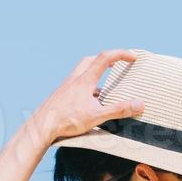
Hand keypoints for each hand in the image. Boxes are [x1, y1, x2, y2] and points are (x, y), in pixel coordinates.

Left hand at [28, 49, 145, 145]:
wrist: (41, 127)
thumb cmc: (67, 120)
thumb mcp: (97, 116)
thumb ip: (119, 110)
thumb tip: (140, 104)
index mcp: (85, 80)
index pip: (105, 58)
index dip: (121, 54)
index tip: (133, 57)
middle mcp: (74, 79)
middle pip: (91, 60)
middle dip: (106, 59)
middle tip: (117, 64)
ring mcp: (66, 87)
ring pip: (82, 73)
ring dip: (95, 73)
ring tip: (105, 85)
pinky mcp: (61, 96)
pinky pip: (76, 86)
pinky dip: (86, 88)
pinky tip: (89, 102)